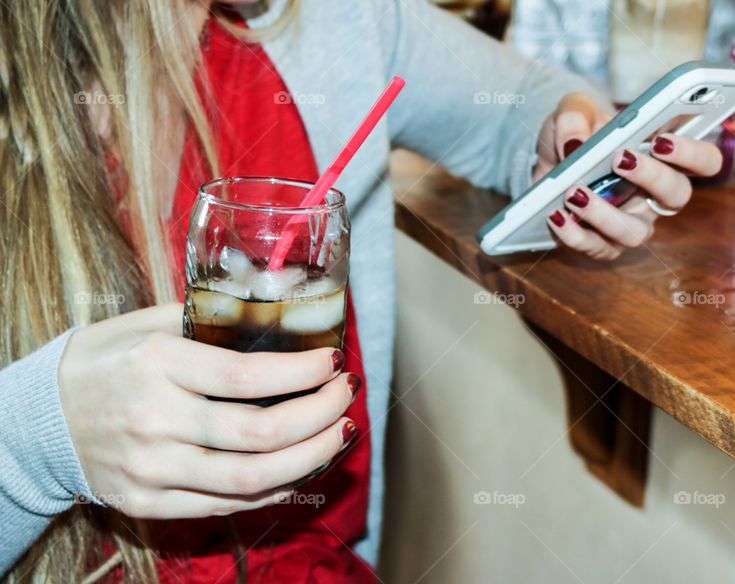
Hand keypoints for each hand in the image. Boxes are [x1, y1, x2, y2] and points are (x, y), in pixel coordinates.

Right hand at [58, 303, 357, 517]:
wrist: (41, 416)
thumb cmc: (108, 360)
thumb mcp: (151, 322)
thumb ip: (216, 314)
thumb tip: (289, 296)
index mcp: (158, 365)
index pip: (248, 377)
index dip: (303, 373)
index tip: (334, 362)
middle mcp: (155, 420)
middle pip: (261, 434)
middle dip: (321, 415)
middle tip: (347, 396)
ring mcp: (151, 469)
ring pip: (251, 478)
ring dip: (312, 457)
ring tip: (340, 433)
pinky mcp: (149, 502)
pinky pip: (227, 505)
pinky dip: (275, 487)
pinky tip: (302, 466)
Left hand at [535, 92, 722, 259]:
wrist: (546, 165)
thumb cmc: (576, 136)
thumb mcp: (574, 112)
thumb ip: (575, 115)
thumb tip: (575, 143)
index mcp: (666, 159)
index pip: (704, 161)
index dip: (693, 154)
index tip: (662, 140)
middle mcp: (656, 195)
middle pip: (677, 195)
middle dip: (652, 176)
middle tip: (620, 158)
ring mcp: (632, 224)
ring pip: (635, 232)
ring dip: (605, 213)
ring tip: (575, 192)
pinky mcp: (602, 245)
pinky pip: (596, 247)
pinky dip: (573, 233)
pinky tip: (556, 214)